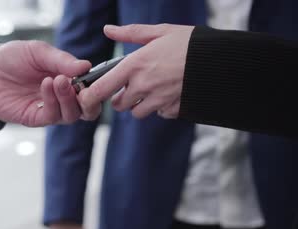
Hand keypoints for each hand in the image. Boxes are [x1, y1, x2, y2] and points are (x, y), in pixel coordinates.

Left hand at [0, 41, 100, 126]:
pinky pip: (51, 116)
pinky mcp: (34, 118)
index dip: (100, 86)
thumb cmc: (14, 58)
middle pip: (89, 110)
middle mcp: (63, 98)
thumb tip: (86, 66)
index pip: (93, 89)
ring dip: (68, 98)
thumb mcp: (39, 52)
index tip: (96, 76)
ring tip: (58, 80)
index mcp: (70, 80)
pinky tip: (46, 84)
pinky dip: (52, 101)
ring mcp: (50, 109)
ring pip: (71, 115)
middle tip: (82, 86)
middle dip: (90, 101)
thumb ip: (62, 60)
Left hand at [79, 24, 193, 118]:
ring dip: (140, 104)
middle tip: (131, 86)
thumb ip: (131, 33)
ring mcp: (158, 100)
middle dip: (122, 98)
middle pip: (119, 104)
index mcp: (135, 65)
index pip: (101, 88)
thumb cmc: (190, 42)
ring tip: (153, 88)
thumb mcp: (160, 31)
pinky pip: (160, 113)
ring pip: (138, 112)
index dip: (92, 95)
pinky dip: (161, 107)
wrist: (222, 59)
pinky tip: (169, 93)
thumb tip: (108, 30)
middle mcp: (143, 85)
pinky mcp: (173, 109)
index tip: (91, 94)